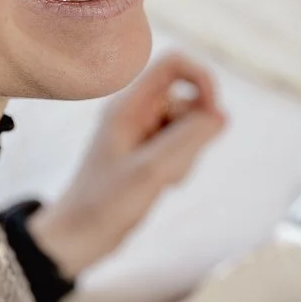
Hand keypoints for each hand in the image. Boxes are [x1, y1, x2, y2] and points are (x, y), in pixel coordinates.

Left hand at [27, 53, 225, 277]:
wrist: (79, 237)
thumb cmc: (104, 203)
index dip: (202, 79)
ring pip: (189, 128)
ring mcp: (143, 133)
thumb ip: (188, 139)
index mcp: (128, 106)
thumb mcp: (151, 171)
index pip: (174, 64)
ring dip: (188, 155)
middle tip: (173, 167)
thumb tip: (221, 115)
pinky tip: (164, 186)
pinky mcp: (149, 153)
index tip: (214, 112)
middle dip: (195, 133)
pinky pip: (182, 147)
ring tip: (164, 181)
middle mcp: (136, 113)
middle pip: (188, 101)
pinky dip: (182, 165)